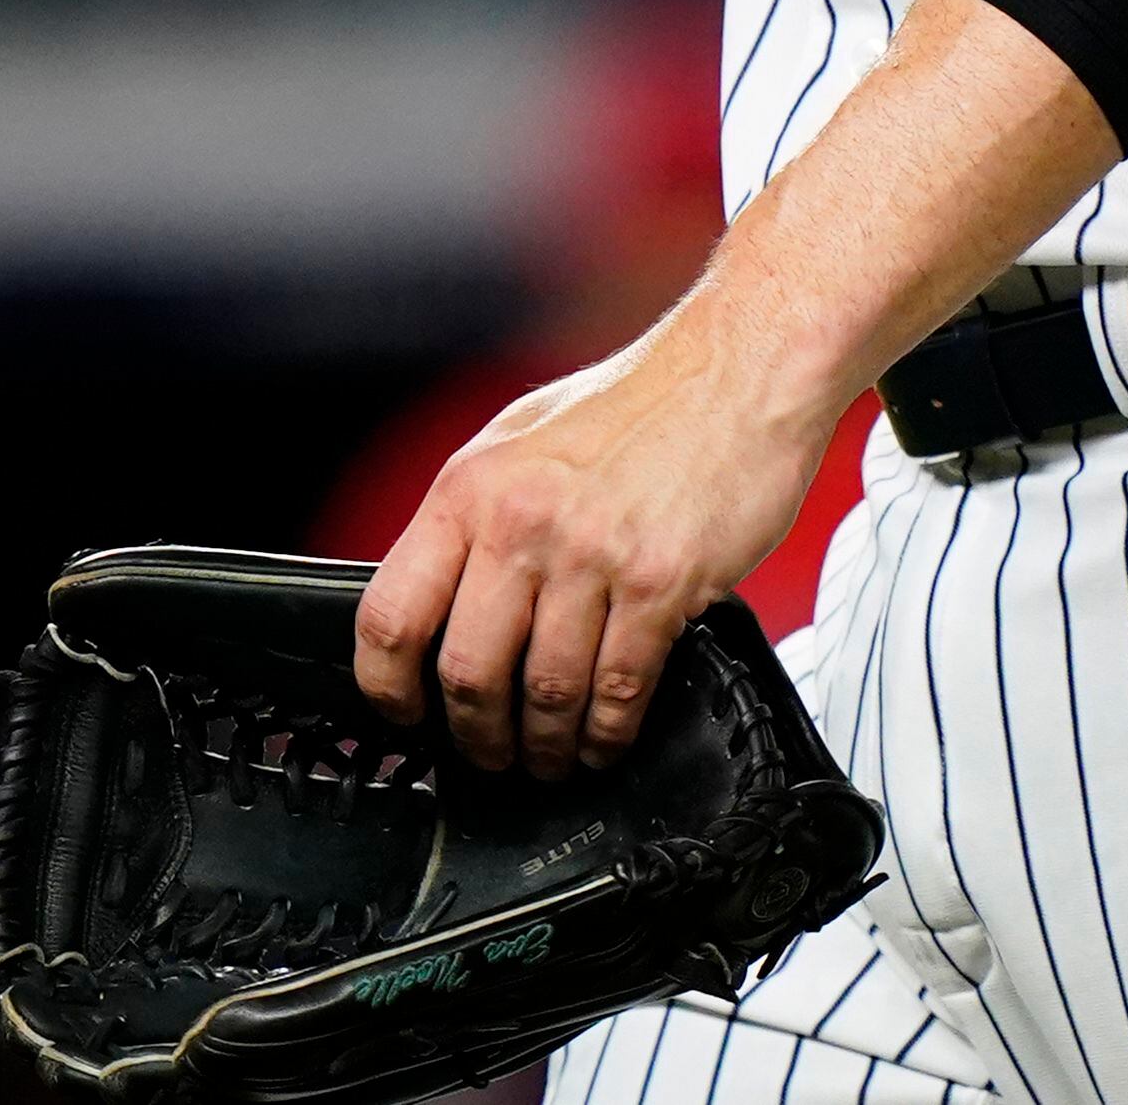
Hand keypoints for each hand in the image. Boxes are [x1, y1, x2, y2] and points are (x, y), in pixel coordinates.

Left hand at [353, 305, 839, 779]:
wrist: (739, 370)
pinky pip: (618, 689)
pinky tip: (606, 740)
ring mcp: (590, 556)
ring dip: (545, 746)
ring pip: (544, 693)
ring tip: (550, 757)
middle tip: (489, 755)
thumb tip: (444, 597)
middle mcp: (521, 523)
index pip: (391, 613)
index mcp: (470, 489)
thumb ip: (476, 516)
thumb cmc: (637, 402)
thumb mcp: (520, 438)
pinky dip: (608, 734)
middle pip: (467, 672)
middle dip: (476, 736)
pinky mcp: (659, 583)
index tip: (405, 715)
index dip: (387, 687)